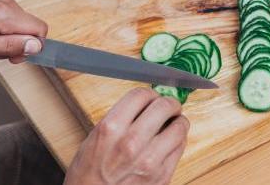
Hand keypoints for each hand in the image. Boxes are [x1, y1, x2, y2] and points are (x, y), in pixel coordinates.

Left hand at [0, 0, 47, 62]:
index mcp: (4, 14)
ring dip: (7, 27)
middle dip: (16, 37)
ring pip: (17, 15)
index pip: (40, 29)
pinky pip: (5, 7)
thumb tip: (36, 46)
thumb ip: (9, 46)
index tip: (16, 54)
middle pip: (28, 23)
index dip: (33, 46)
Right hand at [65, 88, 189, 184]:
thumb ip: (120, 119)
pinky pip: (181, 147)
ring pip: (179, 126)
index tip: (151, 97)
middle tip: (168, 106)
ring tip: (173, 123)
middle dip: (169, 103)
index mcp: (110, 129)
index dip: (149, 94)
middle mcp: (131, 143)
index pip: (141, 95)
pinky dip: (179, 140)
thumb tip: (145, 103)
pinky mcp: (162, 175)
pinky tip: (171, 141)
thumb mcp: (94, 140)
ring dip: (178, 121)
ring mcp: (149, 161)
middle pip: (164, 106)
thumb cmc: (88, 174)